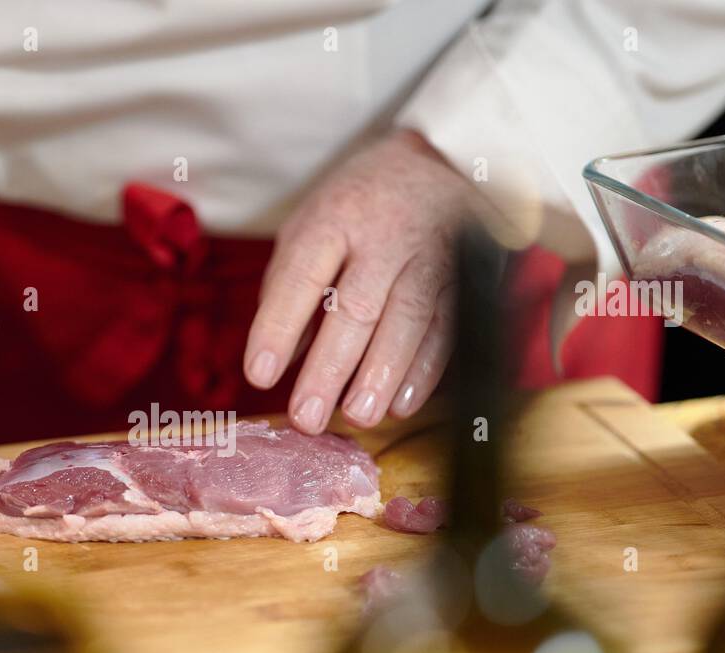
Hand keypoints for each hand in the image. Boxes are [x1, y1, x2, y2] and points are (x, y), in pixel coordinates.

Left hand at [243, 128, 474, 431]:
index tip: (260, 374)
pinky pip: (446, 328)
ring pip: (406, 321)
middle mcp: (383, 236)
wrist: (439, 162)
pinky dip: (425, 371)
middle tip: (309, 419)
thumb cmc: (356, 210)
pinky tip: (403, 403)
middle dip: (329, 369)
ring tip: (357, 416)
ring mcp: (430, 256)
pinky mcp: (465, 276)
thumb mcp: (310, 229)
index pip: (300, 276)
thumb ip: (290, 291)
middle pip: (355, 308)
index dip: (278, 327)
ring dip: (381, 375)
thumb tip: (276, 361)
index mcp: (333, 219)